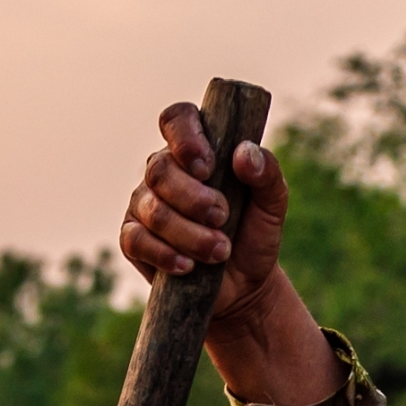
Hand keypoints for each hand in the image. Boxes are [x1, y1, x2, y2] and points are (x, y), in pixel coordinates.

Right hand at [117, 104, 332, 405]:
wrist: (244, 286)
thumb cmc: (254, 235)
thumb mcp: (273, 204)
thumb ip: (267, 172)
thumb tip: (244, 153)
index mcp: (196, 150)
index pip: (177, 119)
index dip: (185, 137)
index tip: (208, 166)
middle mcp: (164, 172)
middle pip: (160, 169)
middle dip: (194, 198)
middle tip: (223, 217)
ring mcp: (144, 204)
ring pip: (153, 209)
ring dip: (189, 234)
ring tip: (219, 251)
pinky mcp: (133, 239)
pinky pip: (136, 240)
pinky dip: (165, 254)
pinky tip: (188, 266)